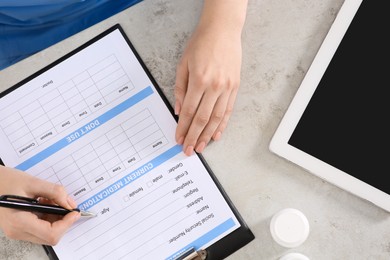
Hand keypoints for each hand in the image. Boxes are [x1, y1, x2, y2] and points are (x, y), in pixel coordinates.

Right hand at [0, 166, 79, 244]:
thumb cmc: (6, 181)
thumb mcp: (33, 183)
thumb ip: (55, 193)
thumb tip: (70, 204)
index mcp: (19, 222)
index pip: (51, 234)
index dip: (67, 223)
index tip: (74, 211)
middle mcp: (17, 231)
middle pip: (50, 236)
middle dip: (63, 221)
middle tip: (65, 204)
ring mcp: (17, 231)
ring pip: (47, 233)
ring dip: (56, 218)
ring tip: (51, 200)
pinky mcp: (19, 228)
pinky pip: (40, 228)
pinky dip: (48, 217)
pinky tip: (45, 203)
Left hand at [174, 0, 246, 155]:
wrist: (222, 31)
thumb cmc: (200, 45)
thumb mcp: (183, 64)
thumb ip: (180, 89)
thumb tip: (178, 110)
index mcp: (199, 81)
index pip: (189, 112)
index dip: (183, 128)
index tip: (179, 139)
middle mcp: (214, 87)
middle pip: (202, 119)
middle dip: (194, 137)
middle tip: (188, 150)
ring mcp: (227, 88)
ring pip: (216, 118)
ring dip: (208, 135)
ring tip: (201, 147)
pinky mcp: (235, 87)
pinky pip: (228, 111)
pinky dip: (222, 125)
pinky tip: (217, 135)